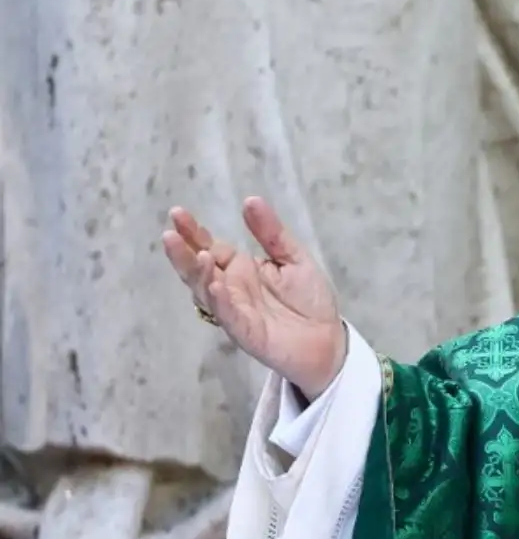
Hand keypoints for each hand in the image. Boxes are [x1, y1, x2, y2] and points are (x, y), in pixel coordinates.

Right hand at [162, 199, 346, 400]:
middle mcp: (230, 289)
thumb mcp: (294, 258)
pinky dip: (220, 301)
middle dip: (183, 253)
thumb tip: (250, 199)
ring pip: (207, 293)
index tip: (177, 213)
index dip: (193, 232)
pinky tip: (216, 285)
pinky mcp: (246, 332)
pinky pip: (228, 316)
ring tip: (198, 255)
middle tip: (169, 234)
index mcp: (240, 269)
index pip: (209, 246)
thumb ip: (271, 233)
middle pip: (198, 270)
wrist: (328, 339)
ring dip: (199, 275)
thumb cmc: (309, 299)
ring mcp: (234, 311)